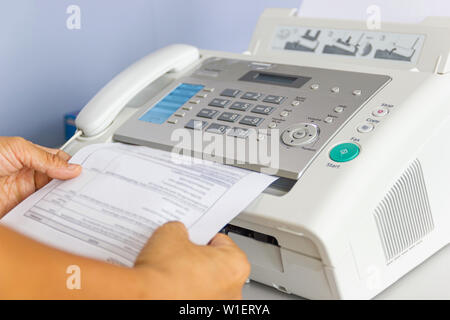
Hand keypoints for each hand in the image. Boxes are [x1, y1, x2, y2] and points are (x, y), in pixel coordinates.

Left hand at [0, 137, 81, 217]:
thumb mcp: (17, 149)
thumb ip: (46, 158)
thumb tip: (73, 168)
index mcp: (32, 158)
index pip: (61, 163)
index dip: (74, 168)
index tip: (88, 174)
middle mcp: (30, 176)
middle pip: (60, 183)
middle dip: (72, 186)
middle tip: (86, 190)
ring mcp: (25, 194)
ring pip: (51, 199)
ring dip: (62, 202)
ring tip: (75, 202)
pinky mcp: (18, 210)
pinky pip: (38, 214)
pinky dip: (48, 216)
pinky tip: (56, 213)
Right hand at [134, 222, 250, 298]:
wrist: (143, 298)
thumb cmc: (163, 274)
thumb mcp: (171, 233)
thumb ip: (181, 229)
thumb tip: (178, 232)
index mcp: (236, 265)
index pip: (221, 241)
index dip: (201, 236)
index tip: (192, 238)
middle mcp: (234, 291)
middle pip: (216, 265)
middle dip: (198, 259)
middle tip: (180, 253)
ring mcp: (218, 307)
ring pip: (206, 284)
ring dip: (192, 277)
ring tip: (172, 271)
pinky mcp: (200, 316)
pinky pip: (195, 297)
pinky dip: (185, 292)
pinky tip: (170, 286)